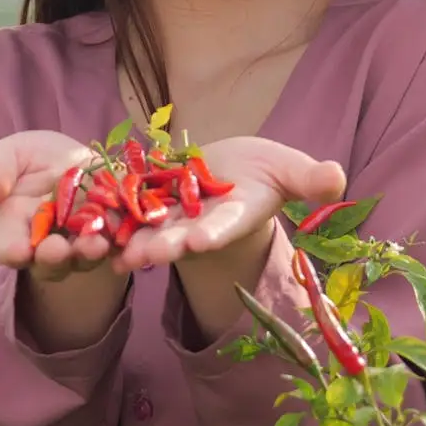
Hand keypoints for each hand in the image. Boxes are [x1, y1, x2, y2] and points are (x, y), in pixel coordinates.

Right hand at [0, 129, 115, 281]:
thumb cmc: (25, 160)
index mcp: (14, 230)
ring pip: (85, 257)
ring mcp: (81, 242)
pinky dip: (126, 241)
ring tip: (96, 242)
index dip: (14, 251)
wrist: (65, 156)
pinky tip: (130, 233)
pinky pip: (120, 241)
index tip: (19, 250)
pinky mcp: (112, 232)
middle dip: (55, 259)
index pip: (10, 248)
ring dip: (90, 253)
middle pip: (49, 263)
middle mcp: (48, 245)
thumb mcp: (4, 156)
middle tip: (60, 250)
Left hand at [109, 136, 346, 274]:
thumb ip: (308, 178)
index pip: (225, 226)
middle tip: (145, 255)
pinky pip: (125, 208)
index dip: (214, 233)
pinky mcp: (148, 201)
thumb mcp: (289, 169)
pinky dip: (109, 215)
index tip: (203, 239)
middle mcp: (201, 223)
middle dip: (164, 246)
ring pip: (148, 230)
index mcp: (235, 214)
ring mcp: (172, 216)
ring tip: (111, 251)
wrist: (230, 171)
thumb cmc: (266, 171)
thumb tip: (338, 176)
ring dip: (130, 241)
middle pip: (181, 237)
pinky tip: (87, 221)